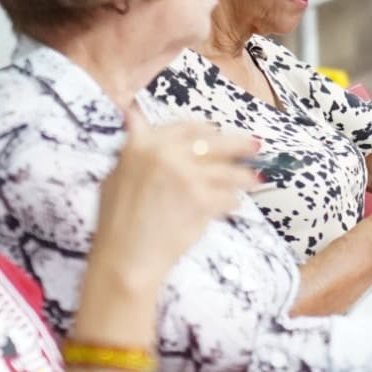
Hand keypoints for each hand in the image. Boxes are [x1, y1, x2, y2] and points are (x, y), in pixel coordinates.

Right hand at [91, 111, 260, 286]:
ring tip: (253, 179)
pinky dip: (231, 202)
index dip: (209, 131)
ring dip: (243, 175)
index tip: (220, 134)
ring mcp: (185, 176)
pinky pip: (228, 197)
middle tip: (254, 147)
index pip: (188, 127)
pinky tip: (231, 205)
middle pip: (216, 142)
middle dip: (239, 144)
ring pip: (228, 170)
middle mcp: (165, 154)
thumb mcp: (117, 175)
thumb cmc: (118, 223)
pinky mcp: (201, 199)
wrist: (124, 258)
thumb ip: (133, 144)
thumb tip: (134, 114)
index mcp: (143, 143)